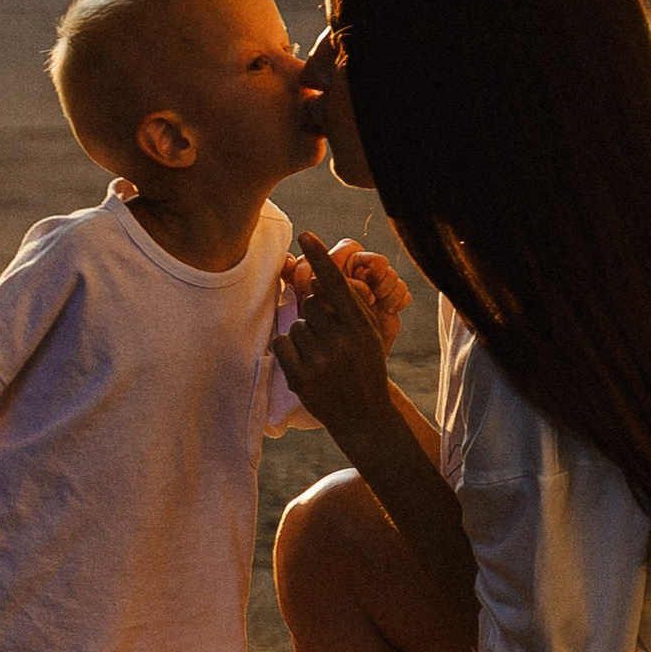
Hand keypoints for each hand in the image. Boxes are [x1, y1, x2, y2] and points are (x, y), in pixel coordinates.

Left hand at [273, 230, 398, 442]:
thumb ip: (348, 305)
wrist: (365, 416)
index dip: (320, 258)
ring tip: (322, 357)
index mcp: (361, 327)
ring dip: (304, 335)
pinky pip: (283, 343)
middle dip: (316, 316)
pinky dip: (288, 350)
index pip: (336, 284)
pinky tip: (305, 364)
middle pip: (311, 304)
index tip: (305, 235)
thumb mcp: (368, 335)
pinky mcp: (302, 378)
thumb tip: (319, 277)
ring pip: (296, 324)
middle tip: (330, 340)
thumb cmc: (365, 367)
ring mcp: (321, 361)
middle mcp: (342, 342)